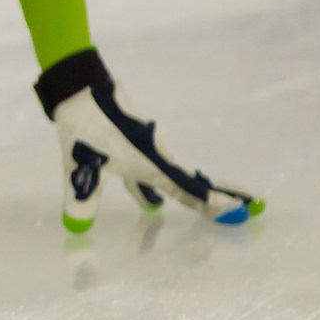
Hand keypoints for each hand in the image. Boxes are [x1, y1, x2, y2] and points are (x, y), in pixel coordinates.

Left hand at [38, 49, 260, 231]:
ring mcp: (143, 149)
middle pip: (187, 183)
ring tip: (195, 209)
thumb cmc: (86, 128)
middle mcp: (153, 158)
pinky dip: (157, 187)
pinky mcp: (129, 143)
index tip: (238, 210)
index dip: (211, 202)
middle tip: (243, 207)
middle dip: (210, 197)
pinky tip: (149, 199)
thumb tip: (76, 229)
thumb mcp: (81, 168)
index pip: (187, 190)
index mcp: (149, 164)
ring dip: (183, 193)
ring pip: (167, 177)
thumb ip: (81, 198)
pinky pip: (151, 172)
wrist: (80, 90)